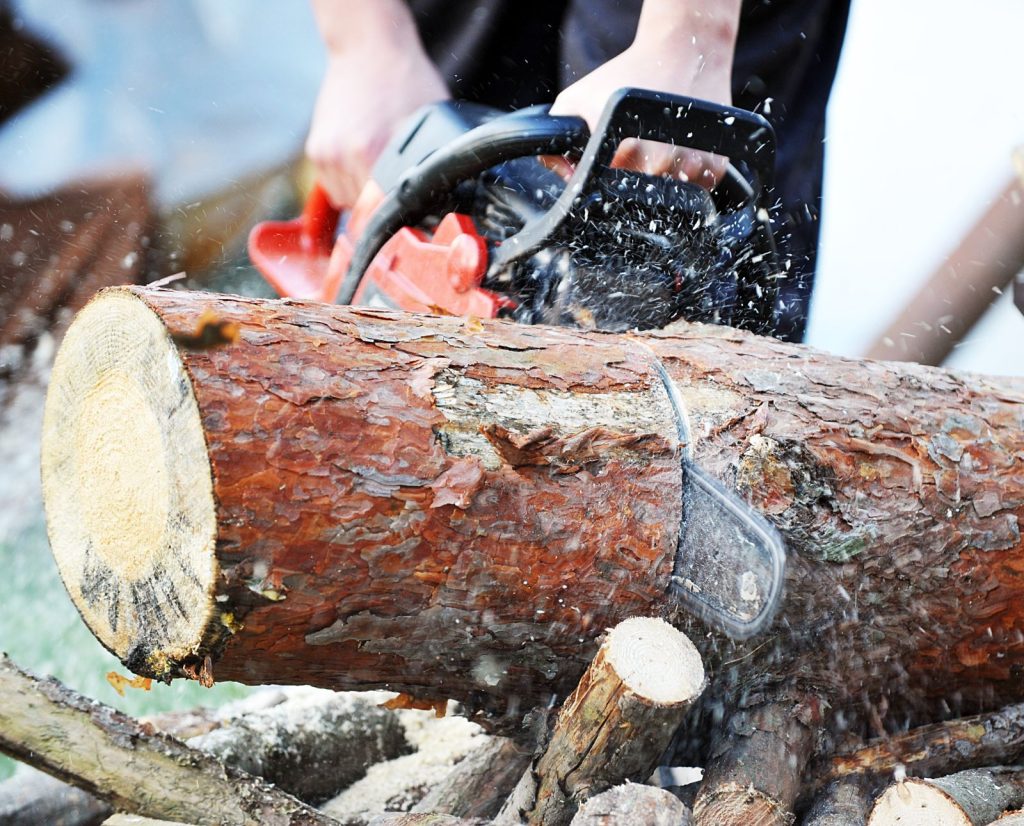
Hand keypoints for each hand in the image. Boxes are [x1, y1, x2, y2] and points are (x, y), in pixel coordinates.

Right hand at [305, 2, 449, 207]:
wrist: (368, 49)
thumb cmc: (406, 83)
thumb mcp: (431, 124)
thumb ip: (430, 165)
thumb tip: (441, 200)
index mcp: (373, 153)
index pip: (378, 216)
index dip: (392, 227)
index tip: (401, 233)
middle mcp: (344, 156)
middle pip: (363, 213)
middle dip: (381, 206)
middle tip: (397, 184)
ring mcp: (326, 154)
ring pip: (346, 202)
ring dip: (362, 195)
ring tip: (378, 165)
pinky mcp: (315, 150)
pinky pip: (333, 186)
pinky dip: (348, 181)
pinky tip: (363, 158)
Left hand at [550, 0, 739, 187]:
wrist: (683, 50)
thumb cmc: (629, 73)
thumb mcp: (576, 100)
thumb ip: (556, 142)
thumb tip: (565, 179)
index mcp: (625, 154)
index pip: (606, 198)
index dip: (602, 185)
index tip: (608, 162)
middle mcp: (660, 164)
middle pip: (637, 201)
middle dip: (630, 180)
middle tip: (634, 146)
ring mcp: (691, 167)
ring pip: (669, 200)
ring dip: (660, 181)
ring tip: (657, 144)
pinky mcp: (716, 167)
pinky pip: (696, 191)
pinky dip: (687, 177)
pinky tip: (679, 148)